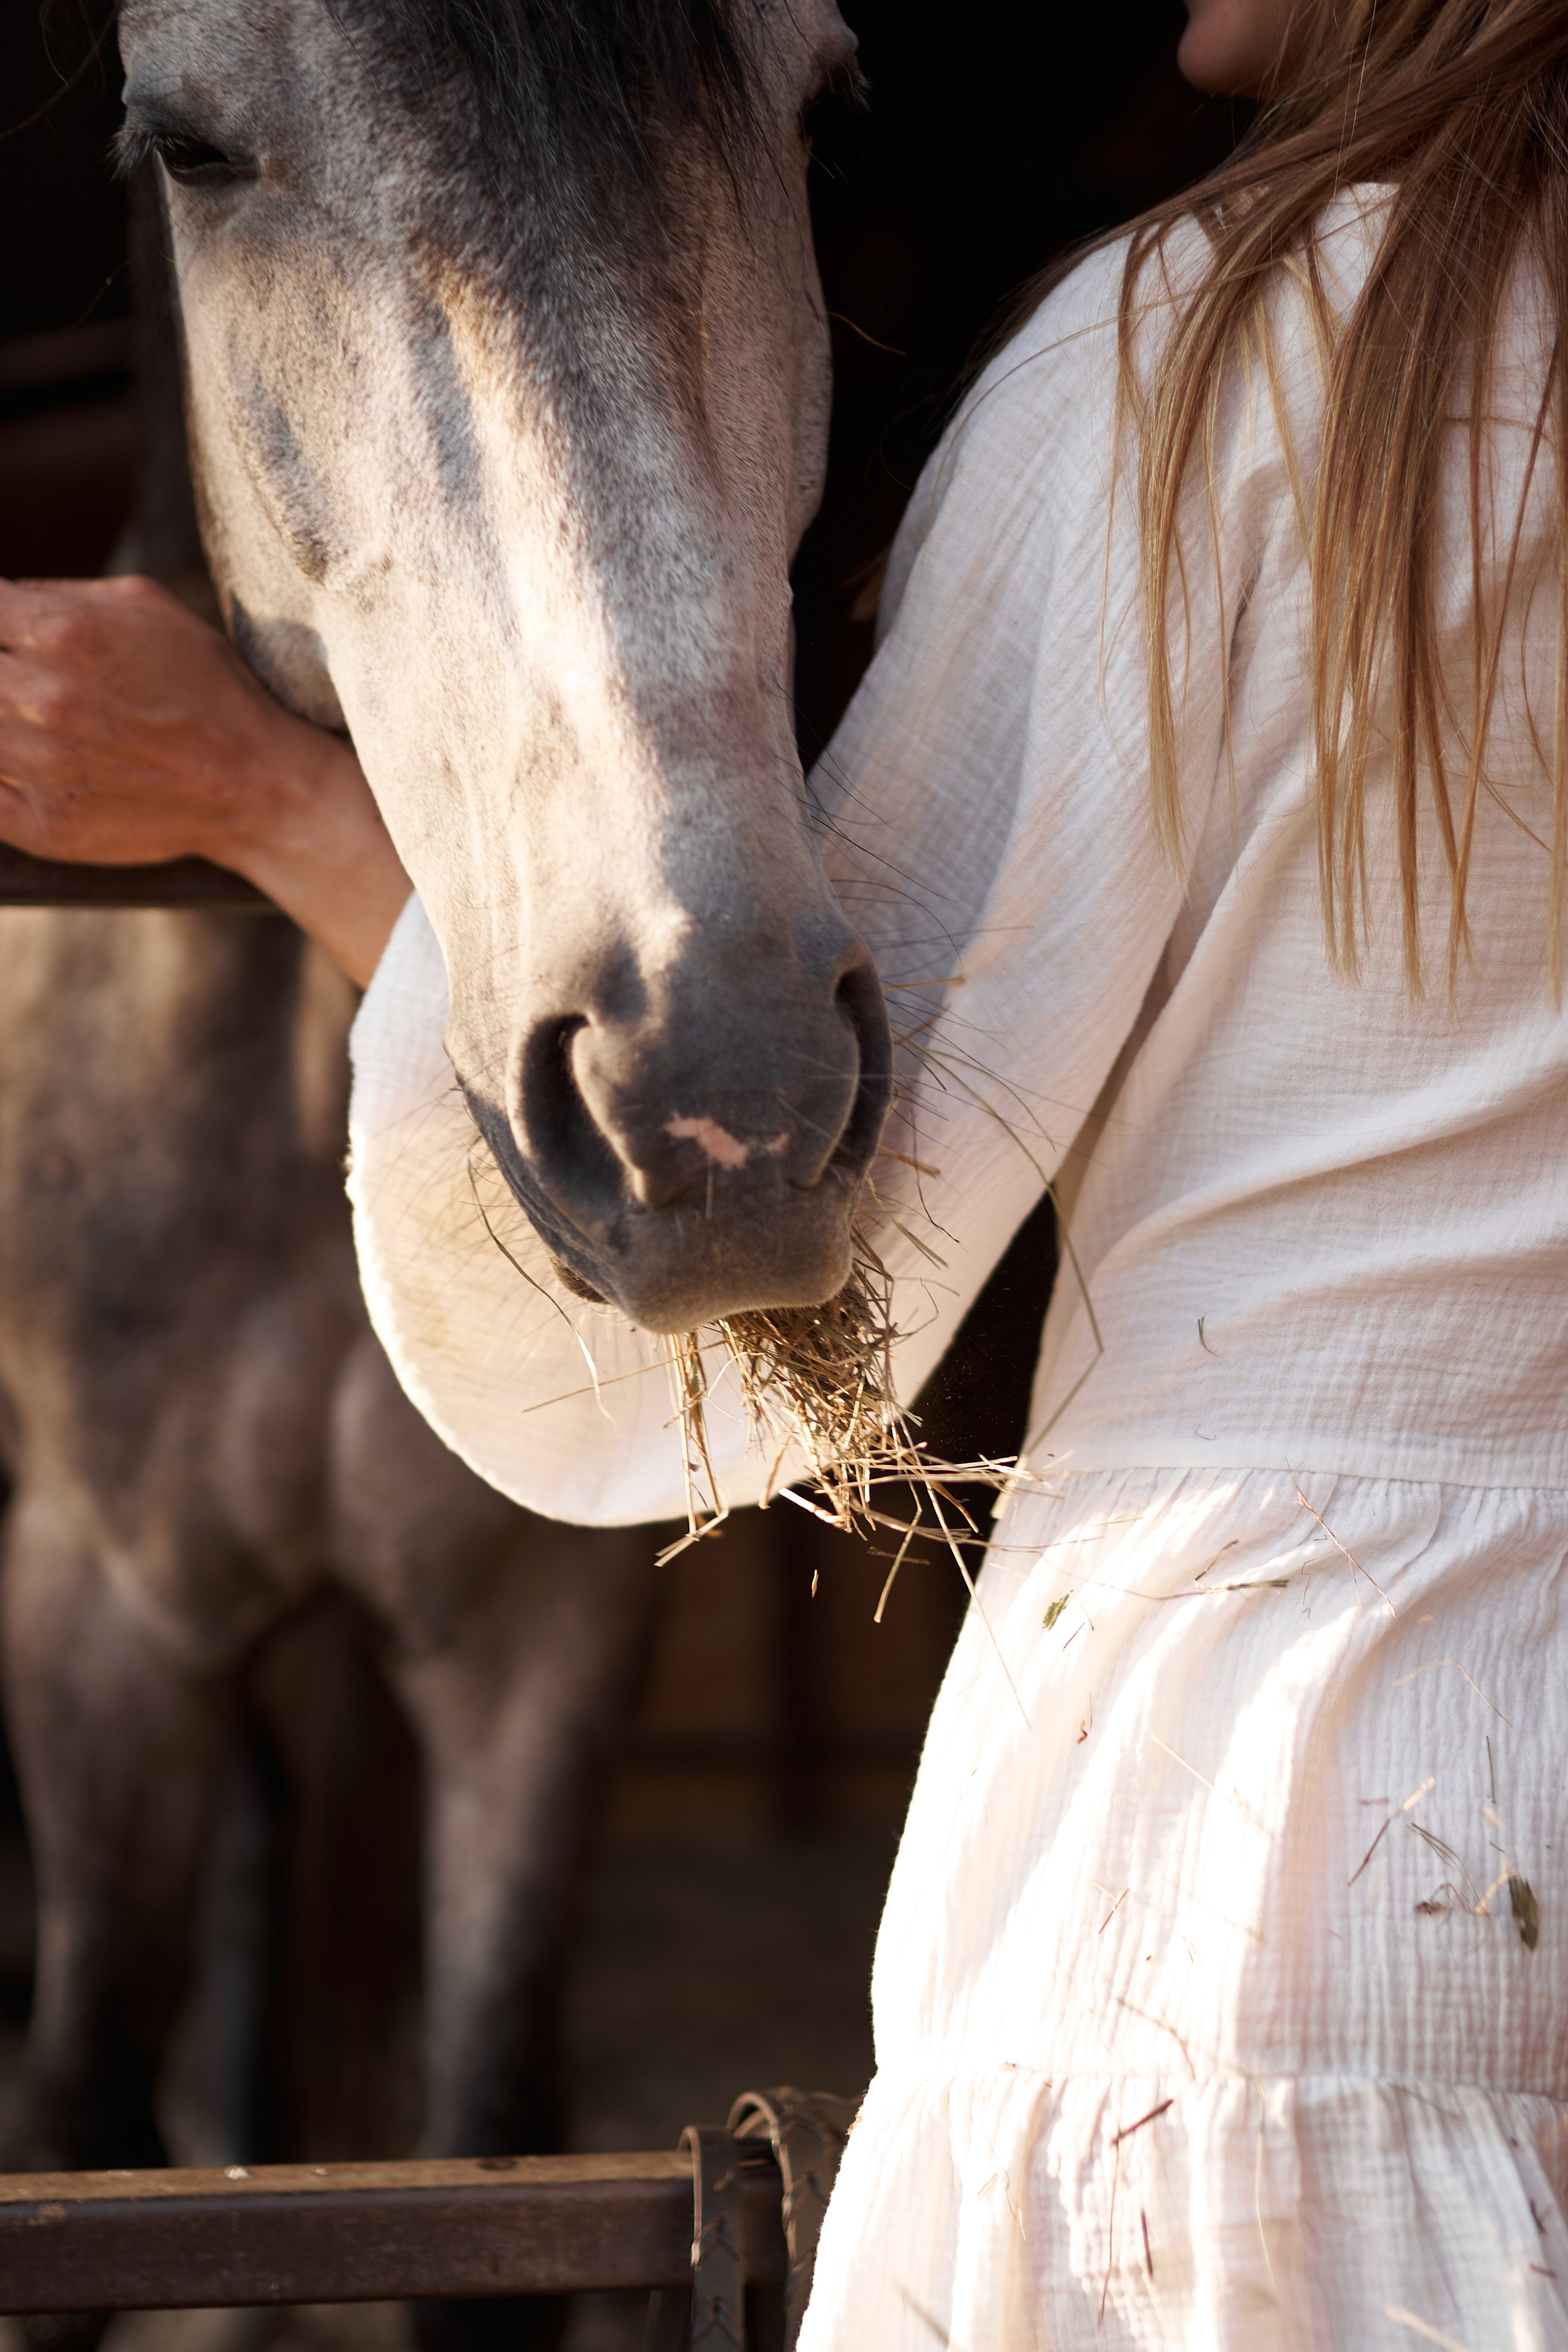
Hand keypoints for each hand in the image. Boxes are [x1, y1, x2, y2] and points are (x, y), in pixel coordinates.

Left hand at [0, 574, 409, 985]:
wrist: (256, 783)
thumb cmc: (205, 687)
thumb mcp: (145, 606)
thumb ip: (57, 594)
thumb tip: (1, 604)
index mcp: (60, 633)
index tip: (9, 642)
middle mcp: (43, 699)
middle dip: (4, 676)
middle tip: (30, 690)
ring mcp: (43, 768)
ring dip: (4, 729)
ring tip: (41, 728)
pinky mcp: (47, 827)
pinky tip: (23, 769)